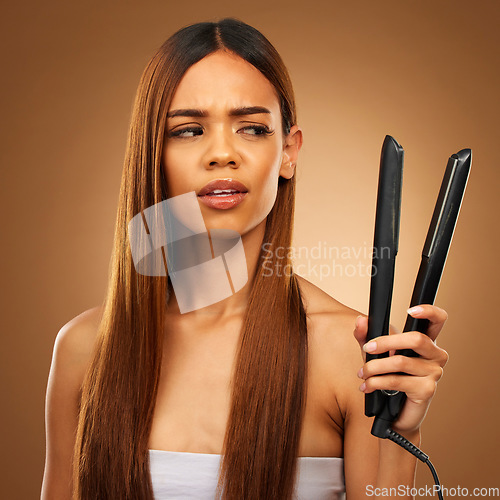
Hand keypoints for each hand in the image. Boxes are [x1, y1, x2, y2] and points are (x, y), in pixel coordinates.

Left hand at [353, 305, 448, 434]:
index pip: (438, 320)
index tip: (410, 309)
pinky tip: (366, 386)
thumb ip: (366, 336)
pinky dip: (376, 382)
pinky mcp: (427, 390)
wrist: (395, 414)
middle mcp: (436, 355)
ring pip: (400, 361)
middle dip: (386, 342)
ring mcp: (434, 373)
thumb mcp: (376, 354)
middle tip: (367, 348)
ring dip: (374, 367)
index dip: (429, 311)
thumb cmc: (389, 378)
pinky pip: (397, 380)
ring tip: (362, 372)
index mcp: (426, 342)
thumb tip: (360, 320)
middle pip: (416, 339)